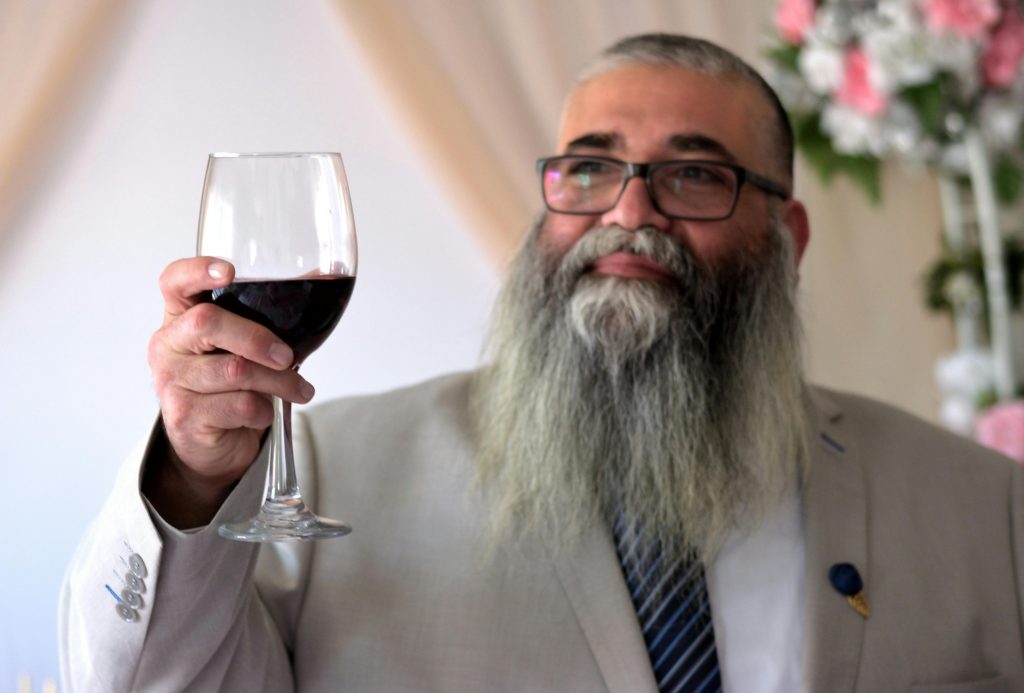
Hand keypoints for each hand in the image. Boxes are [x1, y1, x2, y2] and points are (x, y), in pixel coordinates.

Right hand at [143, 257, 314, 525]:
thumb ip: (266, 318)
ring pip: (234, 370)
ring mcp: (172, 381)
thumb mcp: (241, 347)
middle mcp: (168, 344)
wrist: (209, 443)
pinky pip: (239, 406)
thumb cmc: (228, 385)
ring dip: (278, 382)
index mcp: (180, 316)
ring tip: (298, 389)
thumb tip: (319, 284)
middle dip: (258, 338)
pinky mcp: (185, 416)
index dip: (198, 270)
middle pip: (207, 322)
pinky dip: (265, 410)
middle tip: (287, 357)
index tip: (229, 271)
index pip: (175, 281)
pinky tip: (265, 411)